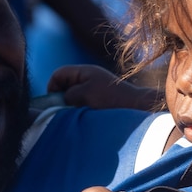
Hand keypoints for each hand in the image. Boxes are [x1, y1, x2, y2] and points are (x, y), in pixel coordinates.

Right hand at [47, 65, 161, 110]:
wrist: (138, 108)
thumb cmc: (112, 99)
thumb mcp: (85, 94)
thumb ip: (68, 95)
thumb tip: (61, 100)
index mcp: (84, 72)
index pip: (58, 75)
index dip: (52, 87)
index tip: (54, 103)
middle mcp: (89, 78)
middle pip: (64, 86)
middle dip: (62, 99)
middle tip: (64, 112)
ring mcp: (94, 90)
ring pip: (73, 97)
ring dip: (72, 107)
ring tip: (77, 117)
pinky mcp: (100, 101)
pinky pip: (83, 104)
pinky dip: (80, 111)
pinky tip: (86, 119)